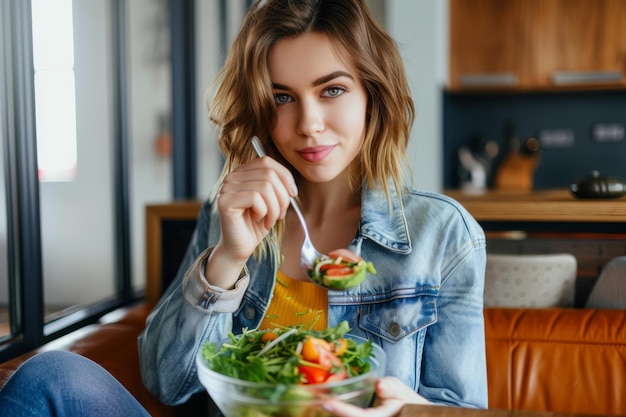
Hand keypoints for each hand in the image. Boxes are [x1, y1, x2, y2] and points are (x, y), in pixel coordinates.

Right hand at [207, 156, 296, 287]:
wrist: (240, 247)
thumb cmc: (256, 224)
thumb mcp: (272, 201)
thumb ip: (277, 185)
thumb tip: (291, 183)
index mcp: (242, 172)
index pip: (267, 161)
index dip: (285, 176)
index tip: (292, 194)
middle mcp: (232, 177)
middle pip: (269, 174)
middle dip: (282, 197)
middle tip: (280, 214)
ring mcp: (226, 188)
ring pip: (265, 187)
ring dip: (275, 207)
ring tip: (270, 219)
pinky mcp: (225, 201)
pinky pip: (255, 198)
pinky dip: (264, 212)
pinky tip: (259, 221)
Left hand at [322, 377, 428, 416]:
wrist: (412, 413)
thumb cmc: (405, 402)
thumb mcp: (401, 390)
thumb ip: (391, 387)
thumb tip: (380, 385)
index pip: (357, 416)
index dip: (341, 410)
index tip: (326, 402)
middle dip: (330, 410)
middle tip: (312, 397)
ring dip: (330, 411)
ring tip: (314, 398)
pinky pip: (346, 416)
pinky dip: (336, 410)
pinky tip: (326, 403)